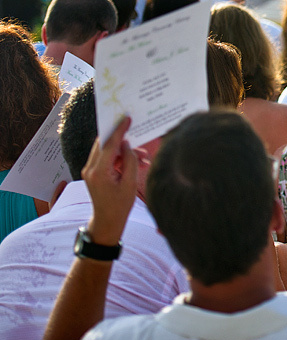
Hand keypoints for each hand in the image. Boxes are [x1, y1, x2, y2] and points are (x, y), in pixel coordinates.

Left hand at [82, 117, 136, 245]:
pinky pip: (107, 159)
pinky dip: (120, 158)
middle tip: (135, 131)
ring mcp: (90, 170)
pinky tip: (136, 163)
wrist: (107, 221)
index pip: (109, 144)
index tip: (126, 118)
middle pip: (104, 144)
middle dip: (121, 138)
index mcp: (99, 172)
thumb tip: (127, 145)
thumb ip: (129, 161)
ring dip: (124, 151)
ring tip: (143, 158)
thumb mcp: (130, 183)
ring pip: (107, 151)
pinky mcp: (94, 173)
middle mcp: (90, 169)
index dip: (119, 130)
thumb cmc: (120, 205)